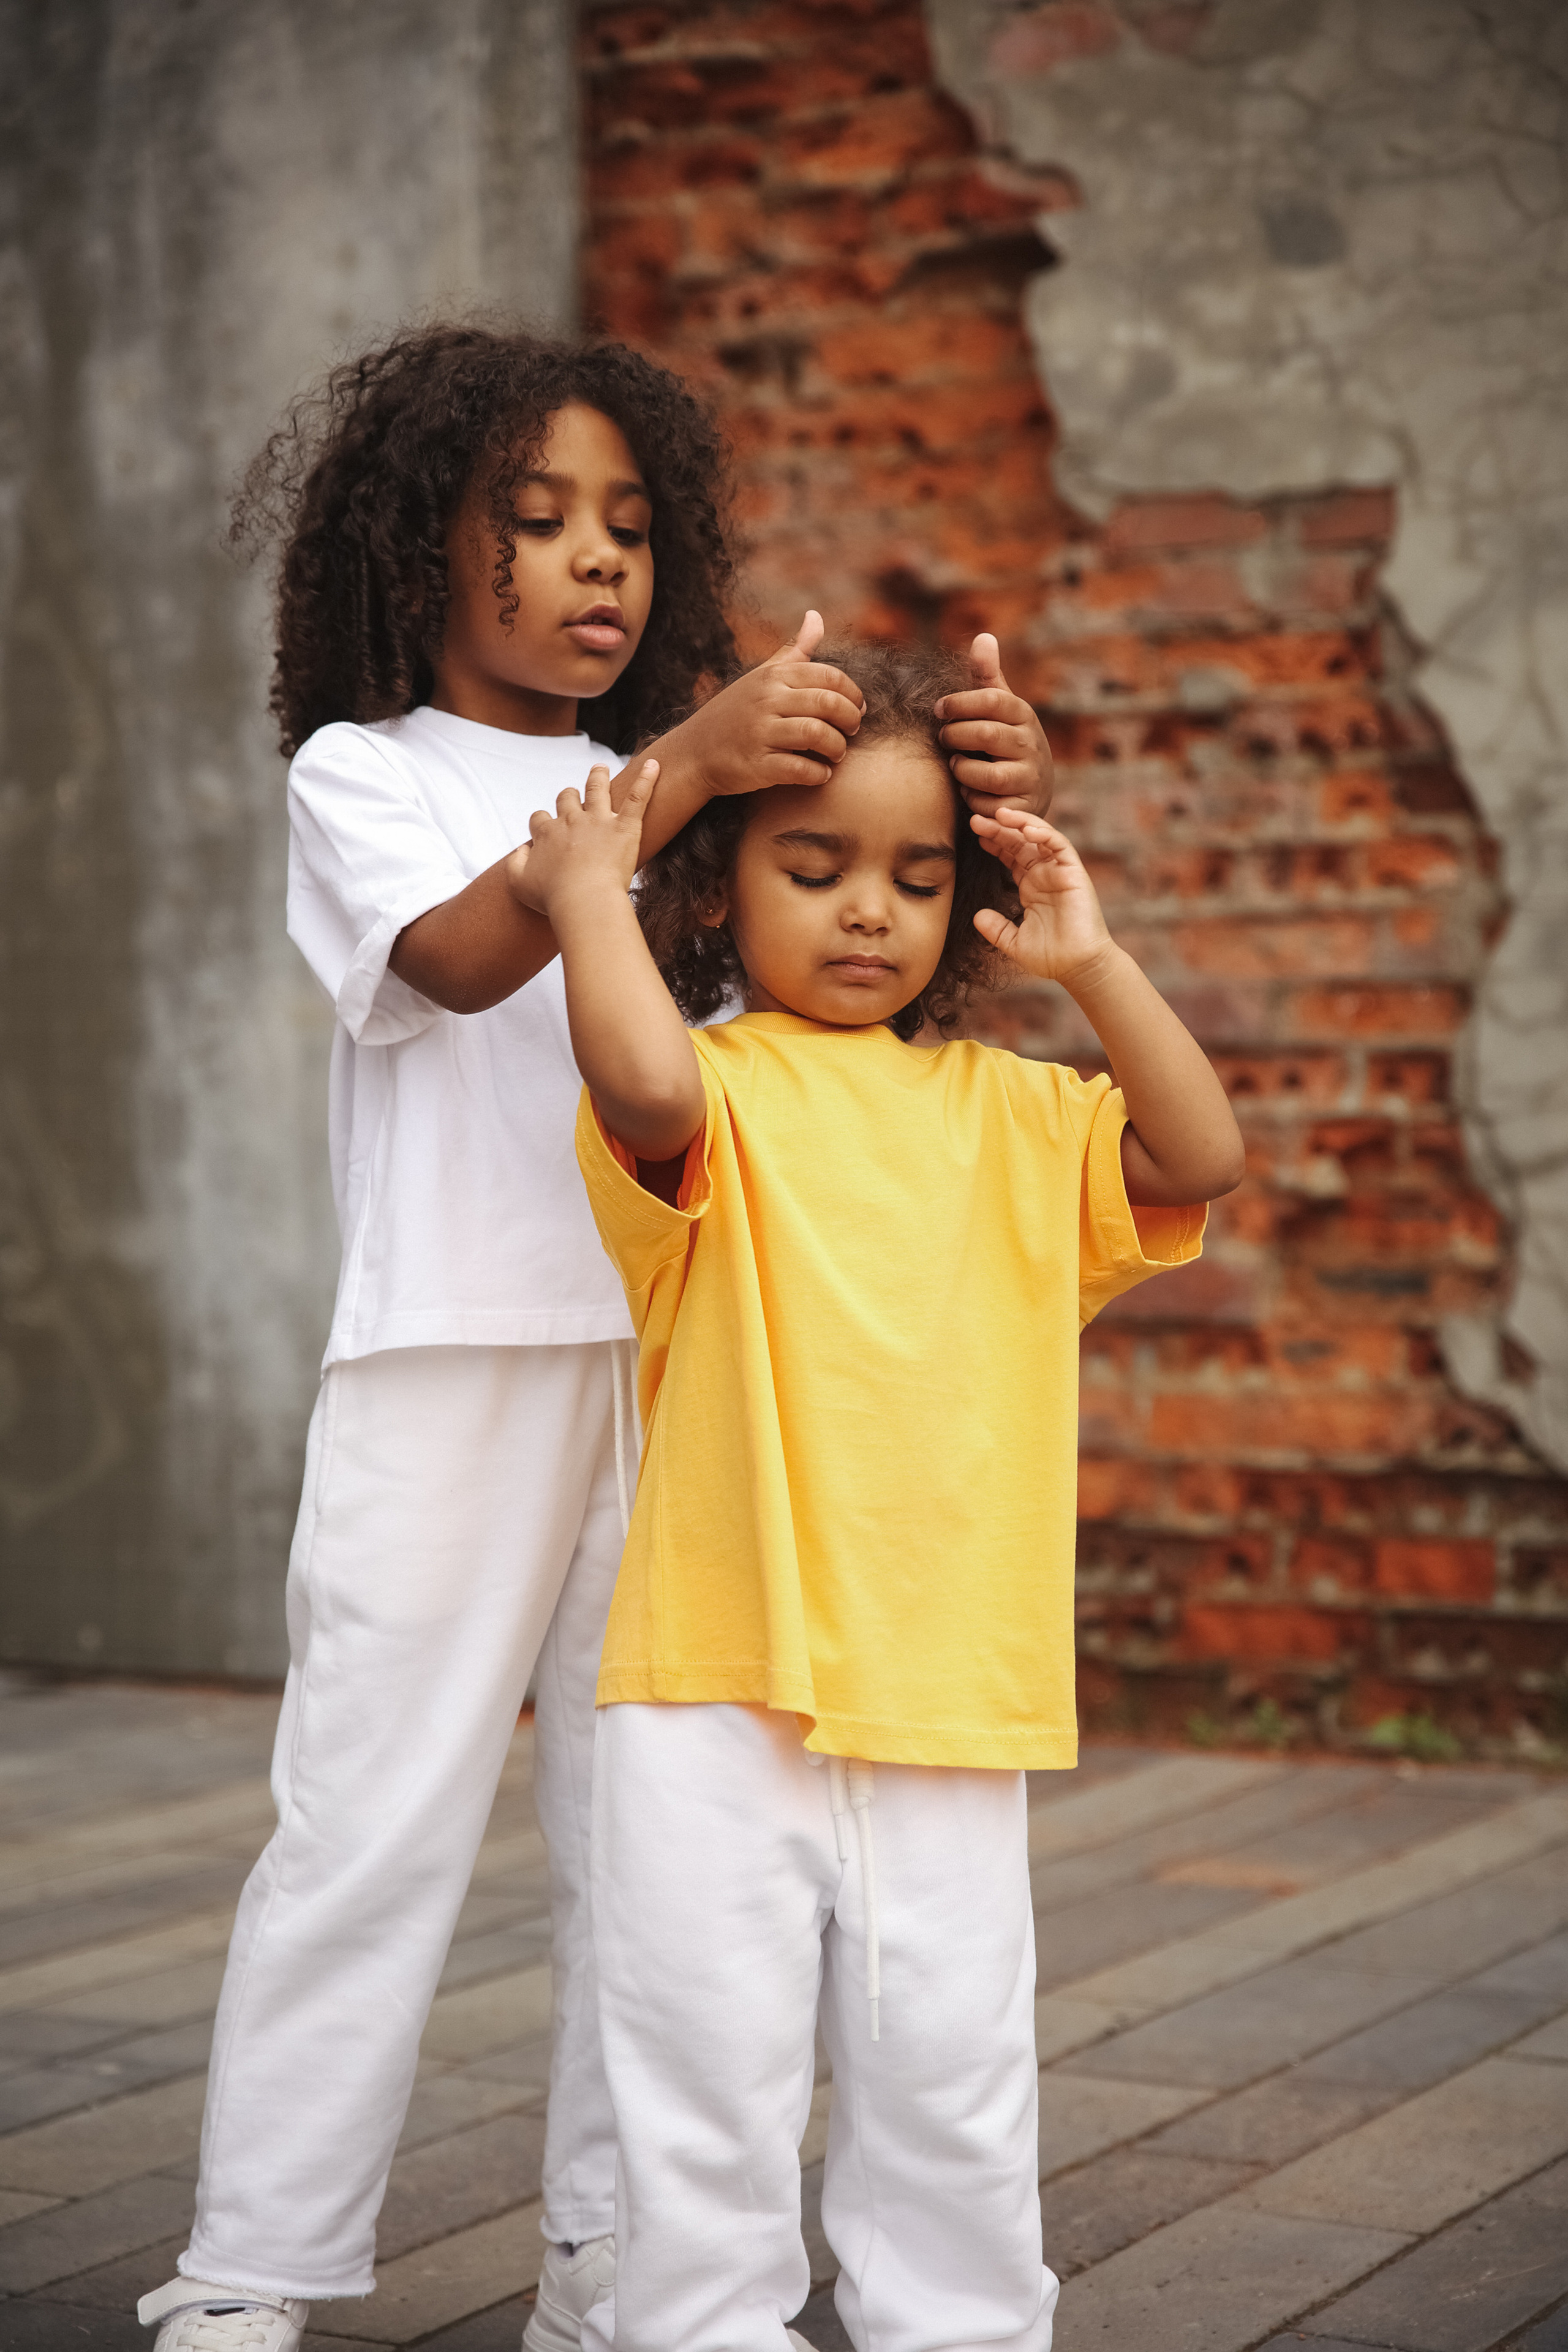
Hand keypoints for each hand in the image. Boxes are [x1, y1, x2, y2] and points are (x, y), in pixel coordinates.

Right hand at [511, 759, 657, 921]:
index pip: (540, 819)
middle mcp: (571, 820)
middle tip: (574, 797)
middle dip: (569, 796)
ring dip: (597, 777)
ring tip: (600, 769)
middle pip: (567, 798)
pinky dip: (647, 779)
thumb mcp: (519, 883)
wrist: (584, 901)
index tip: (546, 829)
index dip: (542, 822)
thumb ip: (515, 864)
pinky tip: (654, 765)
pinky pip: (638, 797)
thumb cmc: (552, 898)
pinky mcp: (625, 826)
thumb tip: (521, 849)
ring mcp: (598, 821)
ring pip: (596, 788)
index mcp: (547, 834)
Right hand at [657, 611, 864, 799]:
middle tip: (852, 732)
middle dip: (850, 720)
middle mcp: (766, 700)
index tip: (857, 708)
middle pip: (827, 703)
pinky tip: (822, 775)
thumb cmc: (735, 712)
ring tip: (837, 754)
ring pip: (816, 734)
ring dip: (837, 748)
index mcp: (773, 677)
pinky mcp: (756, 765)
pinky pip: (799, 769)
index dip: (852, 693)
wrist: (693, 752)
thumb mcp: (762, 676)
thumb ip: (794, 650)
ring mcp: (760, 733)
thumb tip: (816, 616)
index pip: (829, 676)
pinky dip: (818, 774)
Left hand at [937, 634, 1053, 818]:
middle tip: (944, 737)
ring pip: (987, 775)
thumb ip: (987, 677)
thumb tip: (983, 636)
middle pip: (986, 734)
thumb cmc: (1006, 740)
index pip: (991, 700)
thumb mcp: (1001, 709)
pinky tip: (968, 790)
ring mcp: (1029, 778)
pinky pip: (988, 805)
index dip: (959, 703)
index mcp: (1023, 714)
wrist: (1034, 789)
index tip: (938, 709)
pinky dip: (972, 799)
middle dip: (956, 736)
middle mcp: (1030, 745)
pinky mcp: (1022, 807)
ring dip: (962, 770)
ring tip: (956, 763)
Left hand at [970, 807, 1113, 987]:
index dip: (995, 844)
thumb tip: (977, 916)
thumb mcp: (1014, 943)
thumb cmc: (1052, 957)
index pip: (1011, 857)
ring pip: (1039, 837)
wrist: (1079, 968)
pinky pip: (1059, 845)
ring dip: (1020, 822)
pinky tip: (1026, 828)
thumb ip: (996, 929)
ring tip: (998, 814)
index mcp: (1032, 888)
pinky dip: (1043, 833)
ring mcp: (1060, 872)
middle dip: (999, 830)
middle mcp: (1045, 876)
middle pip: (1020, 843)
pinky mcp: (1074, 873)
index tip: (975, 836)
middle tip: (976, 820)